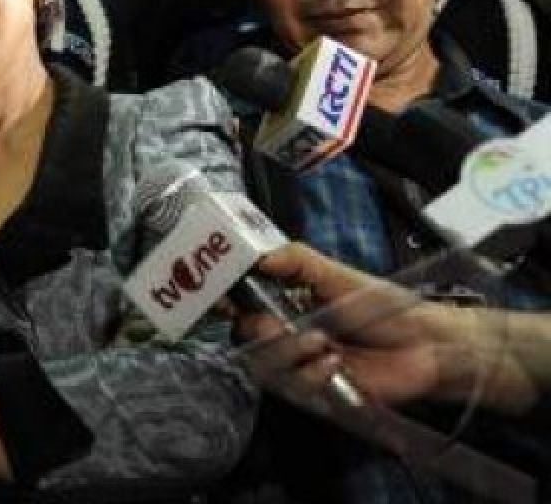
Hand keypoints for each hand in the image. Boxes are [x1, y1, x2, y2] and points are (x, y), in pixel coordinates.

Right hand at [235, 242, 461, 406]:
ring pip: (267, 366)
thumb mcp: (337, 274)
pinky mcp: (318, 391)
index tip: (224, 301)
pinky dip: (312, 374)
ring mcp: (301, 365)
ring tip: (322, 344)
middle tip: (279, 326)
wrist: (424, 344)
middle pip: (246, 339)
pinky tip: (335, 364)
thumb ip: (298, 260)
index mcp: (286, 304)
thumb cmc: (382, 306)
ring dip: (289, 354)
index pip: (243, 305)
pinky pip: (296, 388)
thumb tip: (260, 256)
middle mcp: (287, 335)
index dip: (227, 303)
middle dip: (259, 332)